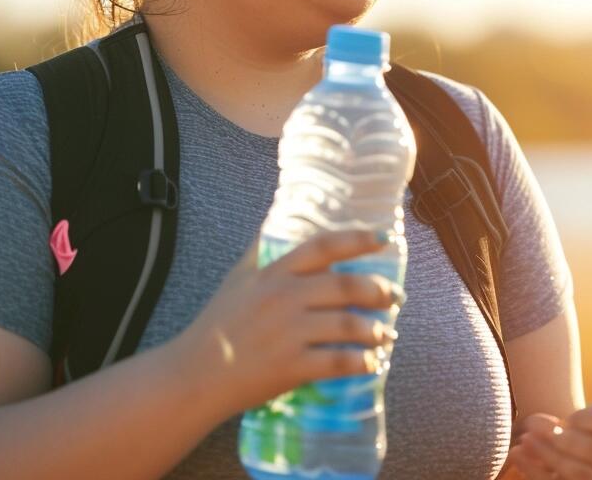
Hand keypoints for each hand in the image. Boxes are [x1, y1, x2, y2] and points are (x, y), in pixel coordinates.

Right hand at [171, 228, 404, 416]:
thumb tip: (278, 216)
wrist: (194, 375)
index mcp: (274, 273)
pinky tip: (372, 363)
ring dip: (376, 330)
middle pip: (346, 286)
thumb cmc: (217, 325)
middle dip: (379, 292)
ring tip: (387, 335)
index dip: (357, 238)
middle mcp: (284, 297)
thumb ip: (261, 249)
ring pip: (348, 325)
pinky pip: (338, 362)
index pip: (324, 247)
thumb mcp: (237, 279)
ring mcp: (288, 333)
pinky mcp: (290, 366)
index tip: (384, 237)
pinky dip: (361, 362)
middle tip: (396, 298)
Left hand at [504, 400, 591, 479]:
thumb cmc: (577, 431)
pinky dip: (536, 471)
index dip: (588, 417)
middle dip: (565, 440)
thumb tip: (538, 426)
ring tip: (525, 440)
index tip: (568, 418)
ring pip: (581, 473)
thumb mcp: (580, 419)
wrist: (577, 456)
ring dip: (549, 456)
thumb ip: (564, 420)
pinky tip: (518, 455)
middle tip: (535, 430)